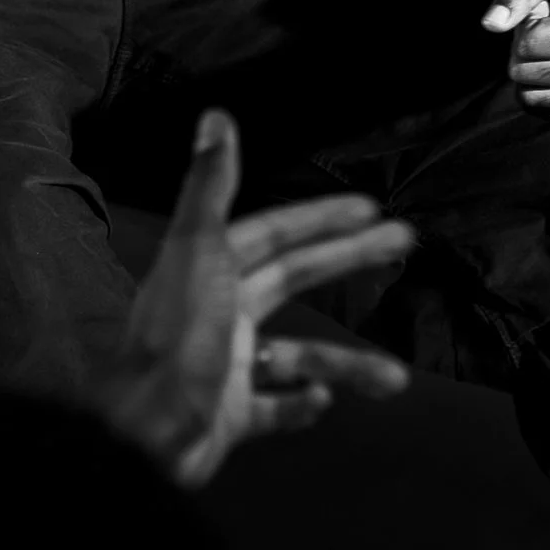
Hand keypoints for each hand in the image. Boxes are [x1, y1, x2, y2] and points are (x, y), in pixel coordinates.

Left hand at [97, 110, 413, 488]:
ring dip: (345, 363)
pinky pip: (275, 406)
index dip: (321, 217)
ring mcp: (226, 364)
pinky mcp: (229, 414)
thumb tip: (215, 115)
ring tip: (393, 379)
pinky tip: (320, 402)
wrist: (147, 433)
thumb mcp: (197, 253)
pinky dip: (300, 403)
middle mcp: (220, 311)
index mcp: (212, 268)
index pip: (276, 232)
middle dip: (347, 260)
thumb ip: (210, 187)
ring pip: (297, 355)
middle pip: (293, 278)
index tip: (370, 207)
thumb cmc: (176, 339)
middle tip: (401, 245)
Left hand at [480, 0, 549, 120]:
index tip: (545, 11)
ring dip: (528, 69)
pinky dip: (537, 89)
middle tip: (547, 29)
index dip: (524, 22)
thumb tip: (490, 24)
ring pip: (528, 97)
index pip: (527, 43)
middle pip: (523, 73)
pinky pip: (540, 110)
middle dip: (523, 48)